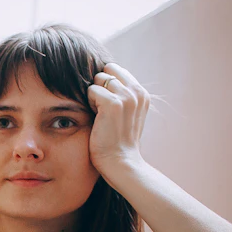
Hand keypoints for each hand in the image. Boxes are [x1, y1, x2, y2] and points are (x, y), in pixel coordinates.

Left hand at [86, 62, 149, 179]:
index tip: (105, 103)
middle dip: (99, 86)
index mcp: (142, 93)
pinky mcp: (113, 104)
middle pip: (106, 71)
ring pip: (98, 79)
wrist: (120, 162)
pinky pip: (91, 90)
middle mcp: (137, 92)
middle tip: (101, 109)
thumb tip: (103, 75)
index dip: (105, 83)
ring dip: (93, 95)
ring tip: (100, 114)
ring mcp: (126, 97)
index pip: (117, 70)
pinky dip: (89, 102)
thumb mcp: (127, 114)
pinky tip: (96, 117)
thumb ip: (122, 95)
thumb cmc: (117, 140)